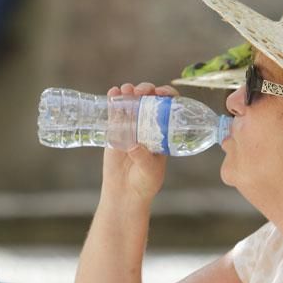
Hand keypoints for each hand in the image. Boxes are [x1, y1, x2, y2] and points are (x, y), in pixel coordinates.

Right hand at [101, 82, 175, 202]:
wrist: (125, 193)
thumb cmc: (144, 183)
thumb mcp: (150, 171)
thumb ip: (143, 158)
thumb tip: (134, 145)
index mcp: (163, 132)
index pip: (169, 107)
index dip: (167, 96)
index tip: (162, 93)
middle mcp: (149, 125)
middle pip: (150, 100)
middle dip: (147, 90)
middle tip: (143, 91)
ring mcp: (131, 126)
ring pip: (132, 102)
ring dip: (130, 91)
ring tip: (126, 90)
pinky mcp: (115, 130)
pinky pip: (115, 112)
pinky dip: (114, 100)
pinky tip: (113, 93)